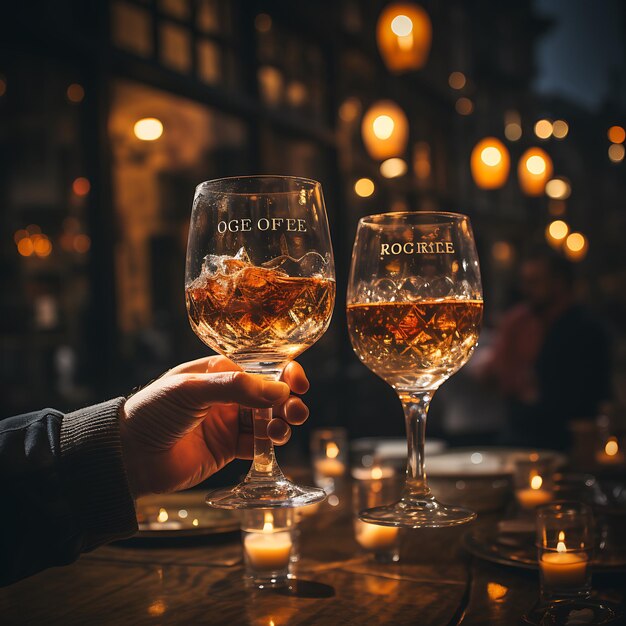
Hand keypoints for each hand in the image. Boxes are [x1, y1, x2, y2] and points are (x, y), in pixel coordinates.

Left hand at [119, 356, 309, 497]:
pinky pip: (258, 445)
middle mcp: (227, 395)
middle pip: (270, 394)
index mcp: (218, 372)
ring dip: (282, 421)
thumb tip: (278, 390)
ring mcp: (228, 422)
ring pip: (268, 419)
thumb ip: (235, 388)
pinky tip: (274, 441)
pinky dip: (270, 444)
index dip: (283, 372)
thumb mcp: (191, 389)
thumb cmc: (153, 411)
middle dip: (287, 400)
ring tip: (284, 427)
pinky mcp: (228, 448)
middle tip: (296, 410)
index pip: (260, 367)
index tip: (297, 382)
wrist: (129, 456)